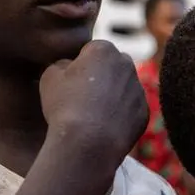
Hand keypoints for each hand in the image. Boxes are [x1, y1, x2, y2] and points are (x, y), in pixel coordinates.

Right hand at [39, 40, 148, 160]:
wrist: (87, 144)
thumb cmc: (65, 106)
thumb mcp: (49, 76)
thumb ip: (61, 64)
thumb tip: (70, 67)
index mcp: (104, 49)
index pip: (91, 50)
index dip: (79, 66)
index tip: (71, 83)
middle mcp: (126, 64)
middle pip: (111, 66)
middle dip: (101, 76)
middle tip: (82, 98)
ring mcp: (138, 89)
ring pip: (123, 87)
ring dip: (111, 95)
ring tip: (92, 116)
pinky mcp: (144, 112)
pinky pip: (130, 109)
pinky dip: (120, 115)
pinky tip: (104, 127)